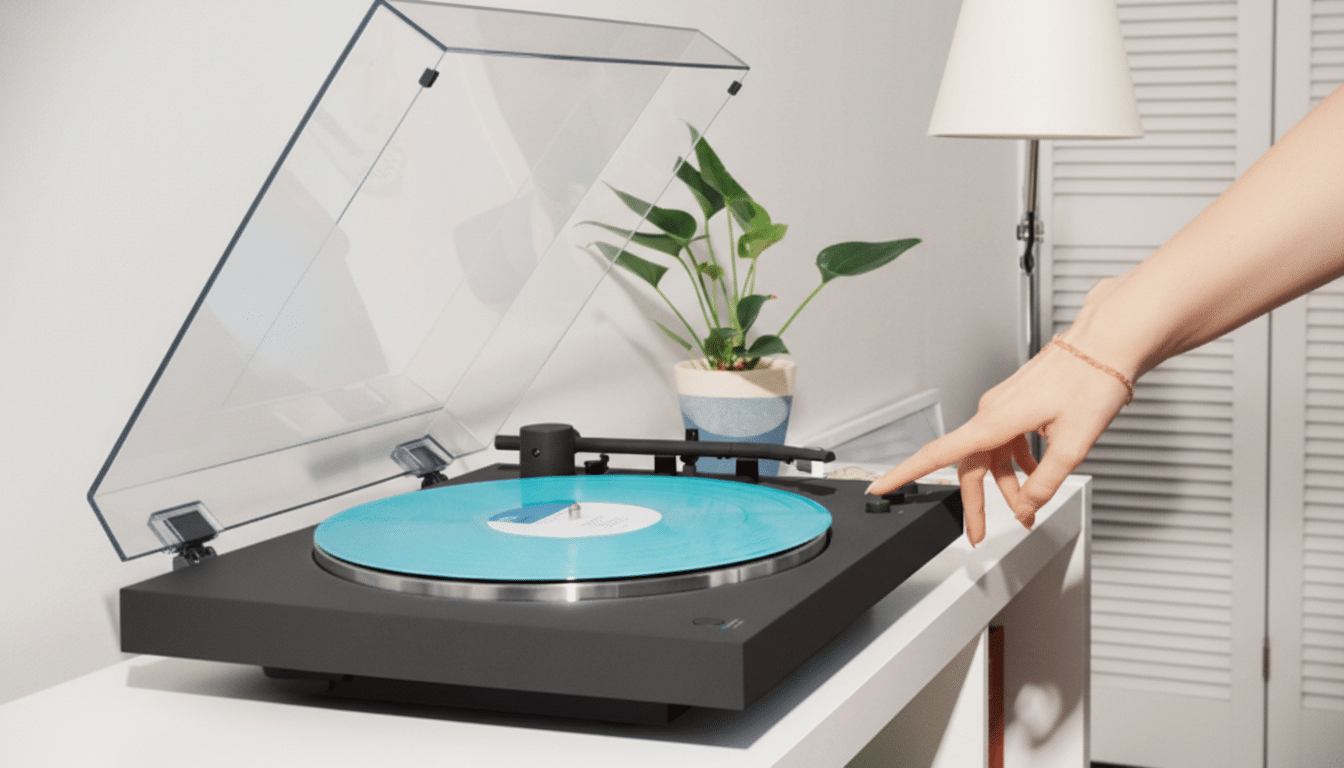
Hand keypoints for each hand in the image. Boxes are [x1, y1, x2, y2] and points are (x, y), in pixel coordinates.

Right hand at [866, 332, 1130, 544]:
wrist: (1105, 345)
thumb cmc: (1089, 381)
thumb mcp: (1072, 445)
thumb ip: (1045, 483)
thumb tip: (1027, 506)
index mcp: (993, 421)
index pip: (937, 454)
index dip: (904, 473)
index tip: (881, 486)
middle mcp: (991, 412)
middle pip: (970, 467)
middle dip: (976, 504)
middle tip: (978, 534)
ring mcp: (1003, 407)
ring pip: (992, 456)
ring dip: (1006, 485)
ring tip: (1028, 507)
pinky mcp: (1017, 404)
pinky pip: (1007, 442)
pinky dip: (1018, 464)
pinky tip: (1038, 474)